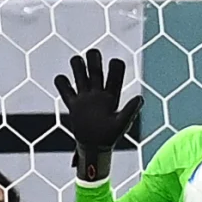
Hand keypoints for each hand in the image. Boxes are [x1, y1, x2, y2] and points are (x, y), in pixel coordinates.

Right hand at [53, 49, 143, 181]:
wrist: (94, 148)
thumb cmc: (110, 137)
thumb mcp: (121, 124)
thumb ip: (130, 111)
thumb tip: (140, 98)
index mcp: (112, 96)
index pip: (115, 76)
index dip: (115, 66)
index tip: (114, 62)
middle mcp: (98, 94)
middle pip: (96, 71)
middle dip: (94, 60)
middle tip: (92, 53)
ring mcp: (85, 98)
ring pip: (80, 76)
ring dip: (78, 66)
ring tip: (76, 61)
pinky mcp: (73, 105)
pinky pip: (66, 91)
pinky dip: (62, 83)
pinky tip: (61, 79)